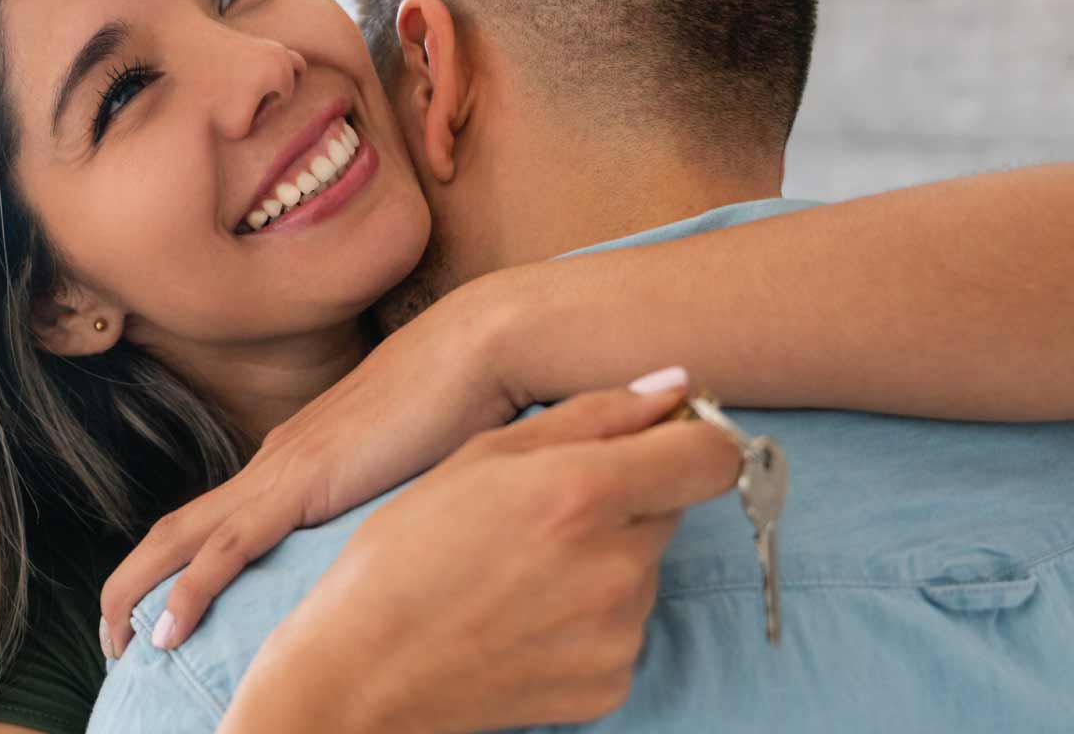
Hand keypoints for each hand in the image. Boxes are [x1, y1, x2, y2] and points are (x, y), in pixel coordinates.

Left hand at [101, 297, 523, 655]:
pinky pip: (228, 547)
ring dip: (137, 591)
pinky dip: (189, 591)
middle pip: (175, 528)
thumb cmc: (465, 400)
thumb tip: (399, 544)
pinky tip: (167, 633)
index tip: (166, 613)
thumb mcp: (415, 466)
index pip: (216, 520)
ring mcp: (282, 470)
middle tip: (111, 637)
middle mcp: (273, 462)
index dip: (179, 567)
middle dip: (132, 583)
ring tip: (115, 643)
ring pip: (180, 538)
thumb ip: (389, 500)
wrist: (481, 347)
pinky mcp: (302, 482)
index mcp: (293, 459)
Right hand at [217, 381, 740, 733]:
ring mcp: (618, 633)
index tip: (660, 446)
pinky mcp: (611, 684)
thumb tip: (672, 388)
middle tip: (540, 518)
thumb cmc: (405, 551)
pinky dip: (588, 622)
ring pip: (644, 573)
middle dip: (623, 505)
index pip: (710, 457)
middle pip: (669, 512)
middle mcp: (615, 565)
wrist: (363, 667)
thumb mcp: (481, 457)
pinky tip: (524, 619)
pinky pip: (624, 632)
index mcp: (582, 493)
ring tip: (520, 574)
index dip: (690, 443)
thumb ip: (590, 416)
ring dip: (603, 563)